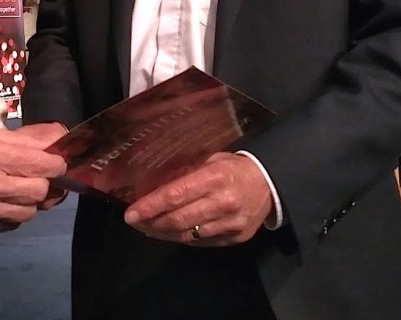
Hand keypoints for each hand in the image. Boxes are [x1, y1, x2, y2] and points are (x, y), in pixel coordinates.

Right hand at [0, 125, 67, 234]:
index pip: (45, 164)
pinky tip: (6, 200)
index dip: (57, 161)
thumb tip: (60, 138)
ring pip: (31, 211)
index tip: (55, 159)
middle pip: (42, 190)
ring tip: (21, 187)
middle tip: (38, 173)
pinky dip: (16, 212)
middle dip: (46, 181)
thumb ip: (24, 138)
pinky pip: (14, 224)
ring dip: (32, 199)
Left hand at [122, 152, 273, 245]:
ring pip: (188, 235)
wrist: (270, 184)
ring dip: (163, 232)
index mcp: (214, 177)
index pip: (174, 195)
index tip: (130, 213)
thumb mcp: (209, 160)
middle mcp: (222, 203)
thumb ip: (184, 171)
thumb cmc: (233, 168)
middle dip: (151, 222)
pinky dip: (182, 237)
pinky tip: (169, 232)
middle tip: (135, 222)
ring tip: (148, 227)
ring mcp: (230, 223)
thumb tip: (152, 183)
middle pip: (178, 219)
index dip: (149, 206)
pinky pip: (201, 242)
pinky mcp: (235, 237)